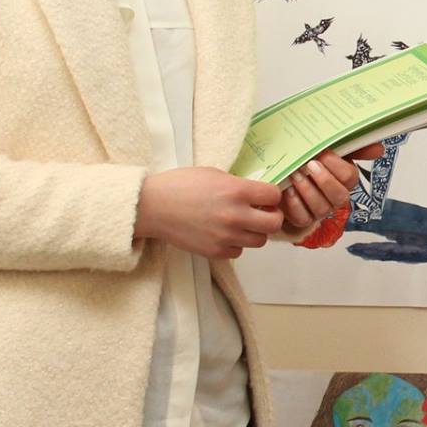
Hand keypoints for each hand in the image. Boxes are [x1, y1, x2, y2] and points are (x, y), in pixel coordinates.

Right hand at [135, 167, 282, 258]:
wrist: (152, 206)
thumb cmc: (179, 185)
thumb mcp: (214, 174)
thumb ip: (238, 185)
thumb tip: (257, 194)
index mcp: (237, 191)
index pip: (275, 196)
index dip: (272, 196)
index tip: (265, 197)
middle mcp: (236, 215)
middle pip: (274, 223)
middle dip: (271, 217)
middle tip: (261, 213)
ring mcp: (226, 236)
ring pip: (260, 241)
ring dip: (255, 232)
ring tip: (241, 224)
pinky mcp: (216, 251)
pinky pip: (239, 252)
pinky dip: (236, 244)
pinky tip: (224, 233)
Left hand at [279, 151, 360, 231]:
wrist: (287, 176)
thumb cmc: (311, 161)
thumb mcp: (330, 149)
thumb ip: (354, 147)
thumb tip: (380, 149)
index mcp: (345, 179)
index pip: (350, 177)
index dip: (337, 165)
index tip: (323, 152)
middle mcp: (336, 197)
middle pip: (340, 196)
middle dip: (325, 180)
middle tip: (310, 165)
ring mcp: (320, 210)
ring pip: (321, 208)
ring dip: (307, 190)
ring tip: (295, 175)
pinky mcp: (303, 220)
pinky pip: (303, 218)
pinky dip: (295, 204)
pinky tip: (287, 190)